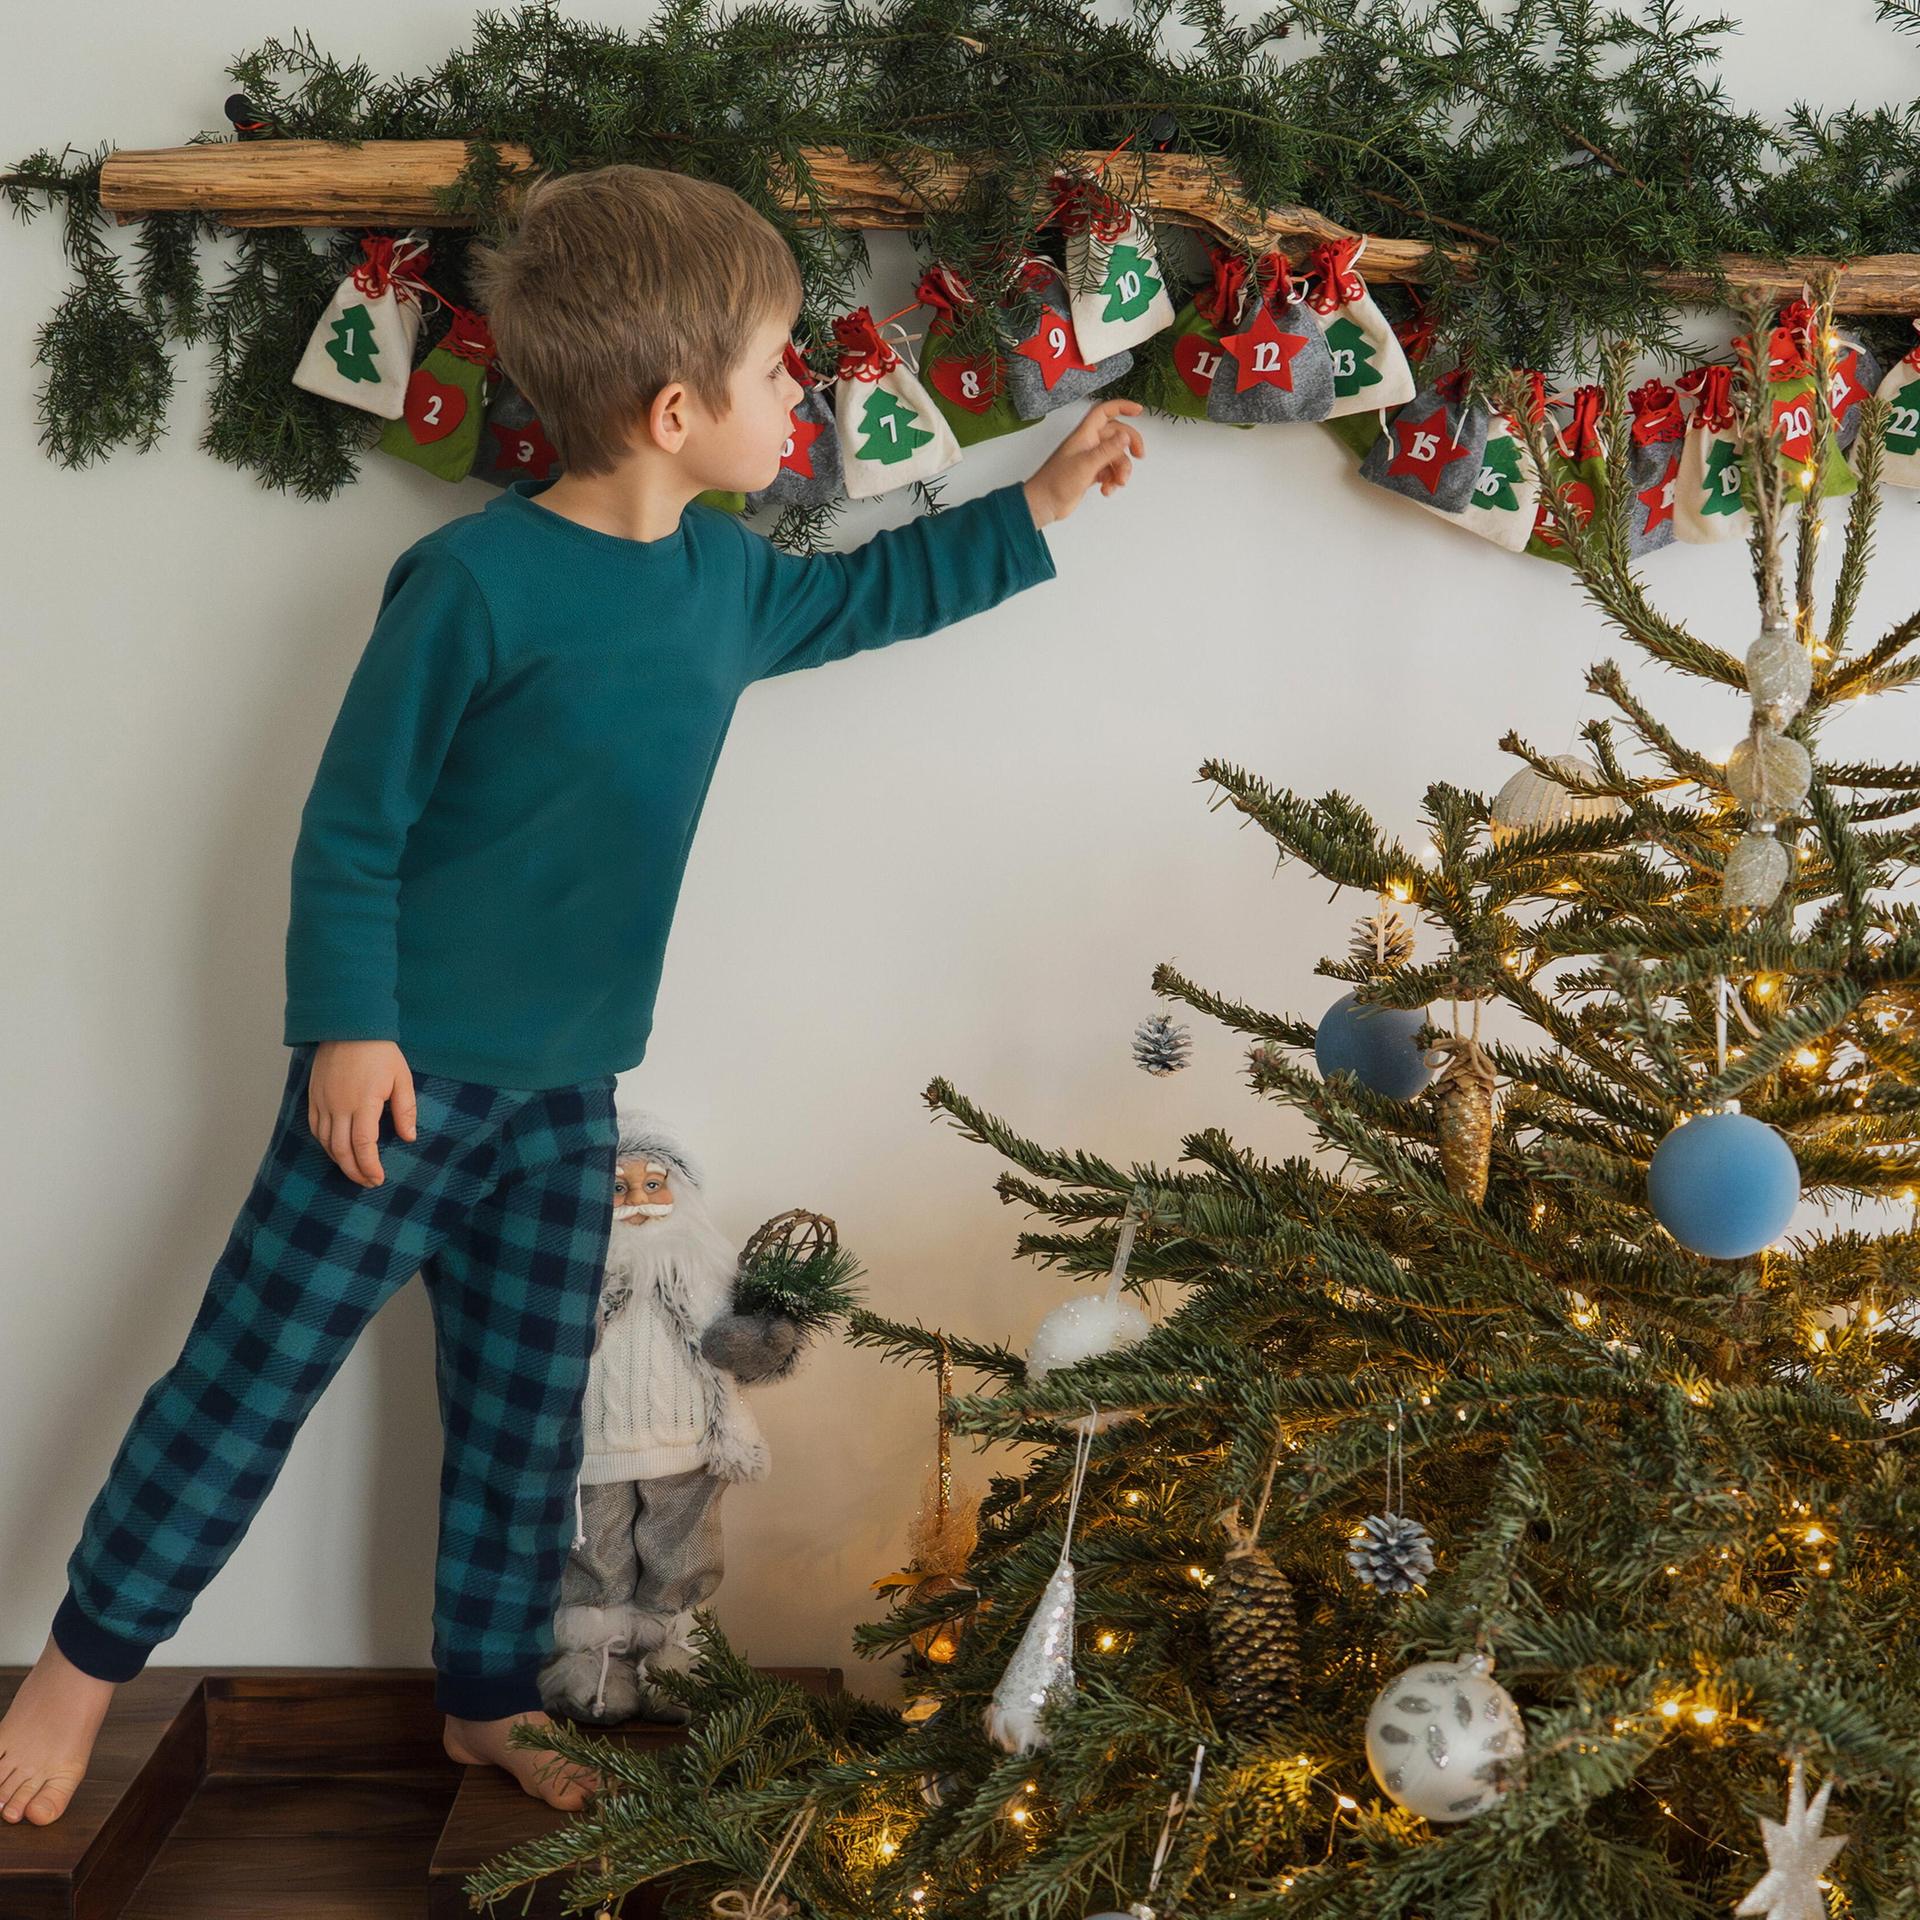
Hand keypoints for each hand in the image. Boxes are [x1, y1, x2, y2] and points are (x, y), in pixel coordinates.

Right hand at [308, 1039, 415, 1186]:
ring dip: (339, 1160)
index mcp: (363, 1103)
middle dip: (354, 1170)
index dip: (369, 1166)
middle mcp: (338, 1106)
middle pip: (341, 1150)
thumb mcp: (401, 1078)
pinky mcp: (313, 1096)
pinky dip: (324, 1144)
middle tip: (368, 1182)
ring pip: (325, 1142)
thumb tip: (409, 1137)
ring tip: (355, 1169)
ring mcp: (323, 1101)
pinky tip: (335, 1150)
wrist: (348, 1025)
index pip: (362, 1145)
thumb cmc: (379, 1050)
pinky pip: (314, 1128)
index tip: (378, 1178)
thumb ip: (405, 1109)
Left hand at [1023, 397, 1144, 528]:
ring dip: (1121, 470)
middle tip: (1139, 455)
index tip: (1139, 410)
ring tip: (1117, 483)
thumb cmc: (1056, 482)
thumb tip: (1125, 436)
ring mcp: (1089, 459)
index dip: (1122, 407)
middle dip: (1130, 444)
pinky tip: (1107, 490)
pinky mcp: (1090, 474)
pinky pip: (1109, 471)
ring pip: (1115, 456)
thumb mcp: (1086, 464)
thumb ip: (1108, 449)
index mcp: (1084, 435)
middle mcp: (1088, 444)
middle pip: (1116, 434)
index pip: (1105, 412)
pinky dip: (1112, 480)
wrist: (1044, 504)